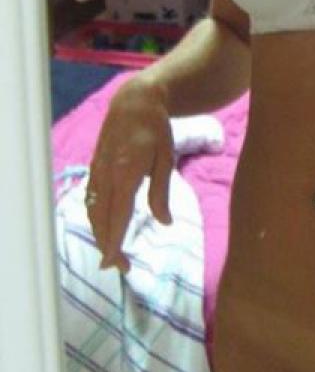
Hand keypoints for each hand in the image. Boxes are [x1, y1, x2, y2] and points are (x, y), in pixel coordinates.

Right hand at [84, 77, 173, 274]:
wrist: (134, 103)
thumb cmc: (155, 131)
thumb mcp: (166, 160)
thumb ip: (162, 192)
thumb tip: (165, 222)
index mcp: (125, 173)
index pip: (117, 215)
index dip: (114, 241)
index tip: (114, 263)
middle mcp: (106, 175)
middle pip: (101, 219)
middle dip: (107, 246)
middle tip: (120, 268)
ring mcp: (97, 171)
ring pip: (92, 211)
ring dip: (100, 234)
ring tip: (113, 254)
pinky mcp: (95, 168)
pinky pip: (91, 200)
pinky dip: (96, 219)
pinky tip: (105, 229)